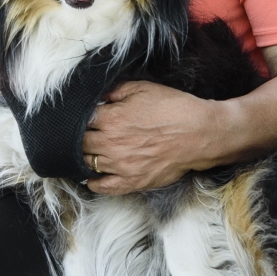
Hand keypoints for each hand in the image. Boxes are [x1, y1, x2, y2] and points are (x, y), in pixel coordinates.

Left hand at [82, 80, 219, 194]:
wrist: (199, 133)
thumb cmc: (171, 107)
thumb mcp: (141, 88)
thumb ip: (114, 91)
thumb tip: (99, 96)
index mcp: (111, 119)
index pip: (81, 120)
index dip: (79, 117)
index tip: (80, 116)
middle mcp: (111, 144)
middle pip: (81, 143)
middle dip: (78, 136)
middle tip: (79, 134)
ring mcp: (121, 165)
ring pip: (89, 163)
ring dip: (82, 157)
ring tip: (82, 152)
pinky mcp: (133, 181)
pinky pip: (105, 187)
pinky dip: (93, 183)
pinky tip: (89, 178)